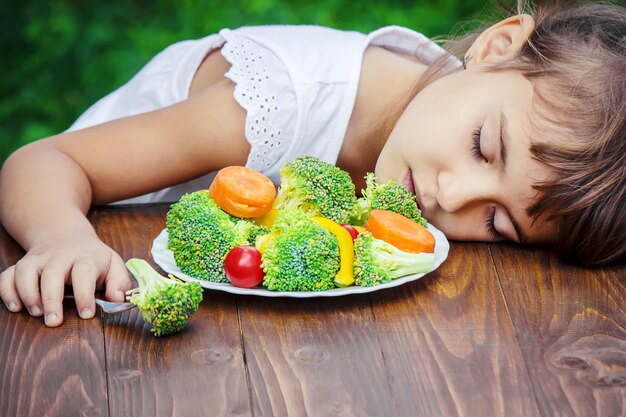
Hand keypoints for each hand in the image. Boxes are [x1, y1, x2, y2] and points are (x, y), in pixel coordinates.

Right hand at [0, 234, 130, 326]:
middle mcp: (60, 256)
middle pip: (53, 272)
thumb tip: (117, 298)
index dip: (85, 294)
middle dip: (52, 298)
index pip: (85, 272)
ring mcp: (38, 259)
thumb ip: (119, 282)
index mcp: (86, 257)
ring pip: (26, 271)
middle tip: (54, 321)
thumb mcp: (113, 264)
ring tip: (36, 312)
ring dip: (28, 293)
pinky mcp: (22, 264)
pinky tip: (15, 306)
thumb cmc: (92, 257)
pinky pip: (7, 275)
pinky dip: (7, 290)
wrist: (65, 234)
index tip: (86, 314)